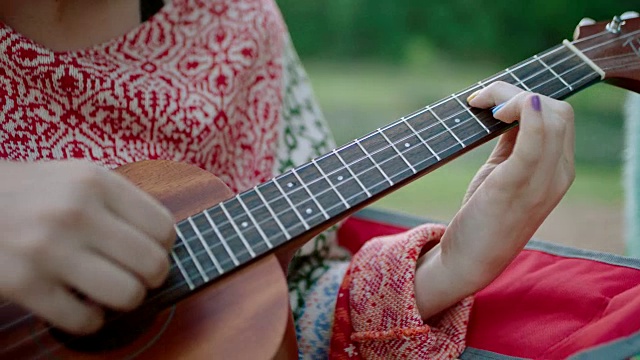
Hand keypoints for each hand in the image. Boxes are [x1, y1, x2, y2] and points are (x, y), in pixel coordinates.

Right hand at [0, 161, 175, 333]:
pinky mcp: (23, 283)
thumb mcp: (78, 177)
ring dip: (125, 300)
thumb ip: (119, 202)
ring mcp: (49, 248)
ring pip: (127, 294)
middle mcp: (76, 212)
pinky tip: (79, 305)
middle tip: (136, 277)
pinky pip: (84, 320)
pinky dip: (89, 319)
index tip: (150, 251)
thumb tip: (164, 241)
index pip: (163, 227)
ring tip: (110, 291)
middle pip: (153, 263)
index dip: (164, 247)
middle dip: (152, 278)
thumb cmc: (33, 193)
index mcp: (95, 181)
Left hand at [414, 82, 574, 319]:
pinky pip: (533, 141)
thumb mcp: (504, 173)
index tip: (489, 100)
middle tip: (480, 100)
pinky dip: (523, 115)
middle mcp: (558, 174)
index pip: (559, 115)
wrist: (471, 261)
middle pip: (557, 110)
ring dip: (510, 97)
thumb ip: (514, 142)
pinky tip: (500, 108)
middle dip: (517, 92)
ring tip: (479, 104)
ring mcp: (541, 181)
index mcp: (558, 170)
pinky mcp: (515, 186)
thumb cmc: (484, 216)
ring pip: (547, 116)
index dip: (526, 96)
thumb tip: (511, 106)